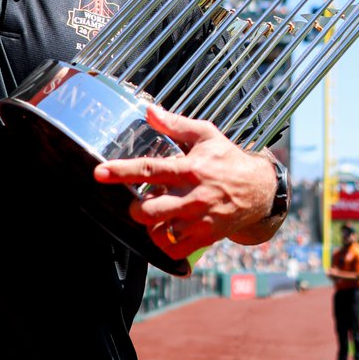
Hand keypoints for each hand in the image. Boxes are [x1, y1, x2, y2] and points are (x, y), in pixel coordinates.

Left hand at [93, 105, 280, 259]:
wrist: (259, 189)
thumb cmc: (227, 159)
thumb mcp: (205, 134)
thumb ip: (175, 124)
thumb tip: (149, 110)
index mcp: (190, 168)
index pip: (149, 170)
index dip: (121, 171)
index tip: (99, 172)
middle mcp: (193, 196)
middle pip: (149, 210)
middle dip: (136, 208)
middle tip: (139, 202)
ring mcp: (200, 220)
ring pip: (160, 233)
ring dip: (150, 225)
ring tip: (155, 215)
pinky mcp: (205, 238)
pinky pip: (174, 249)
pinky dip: (164, 243)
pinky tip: (166, 229)